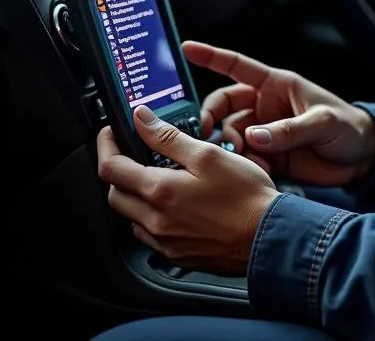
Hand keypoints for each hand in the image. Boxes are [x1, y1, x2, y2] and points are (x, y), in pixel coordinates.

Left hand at [96, 105, 277, 274]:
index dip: (106, 145)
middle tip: (134, 153)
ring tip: (159, 178)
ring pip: (131, 216)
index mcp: (160, 191)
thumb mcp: (208, 155)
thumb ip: (169, 137)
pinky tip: (175, 205)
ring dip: (135, 195)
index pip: (111, 168)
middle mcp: (156, 221)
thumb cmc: (246, 197)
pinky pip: (150, 235)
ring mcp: (165, 241)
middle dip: (119, 171)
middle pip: (115, 194)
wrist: (269, 237)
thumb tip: (142, 119)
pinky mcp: (178, 254)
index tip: (111, 132)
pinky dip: (152, 217)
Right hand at [183, 40, 374, 187]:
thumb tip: (254, 138)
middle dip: (210, 117)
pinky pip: (242, 158)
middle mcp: (264, 106)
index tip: (187, 48)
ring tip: (246, 159)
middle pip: (223, 105)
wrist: (361, 158)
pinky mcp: (266, 156)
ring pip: (229, 135)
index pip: (237, 65)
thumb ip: (289, 130)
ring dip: (230, 148)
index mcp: (276, 85)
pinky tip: (258, 172)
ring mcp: (263, 131)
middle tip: (208, 135)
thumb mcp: (322, 122)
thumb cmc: (348, 127)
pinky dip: (242, 166)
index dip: (211, 55)